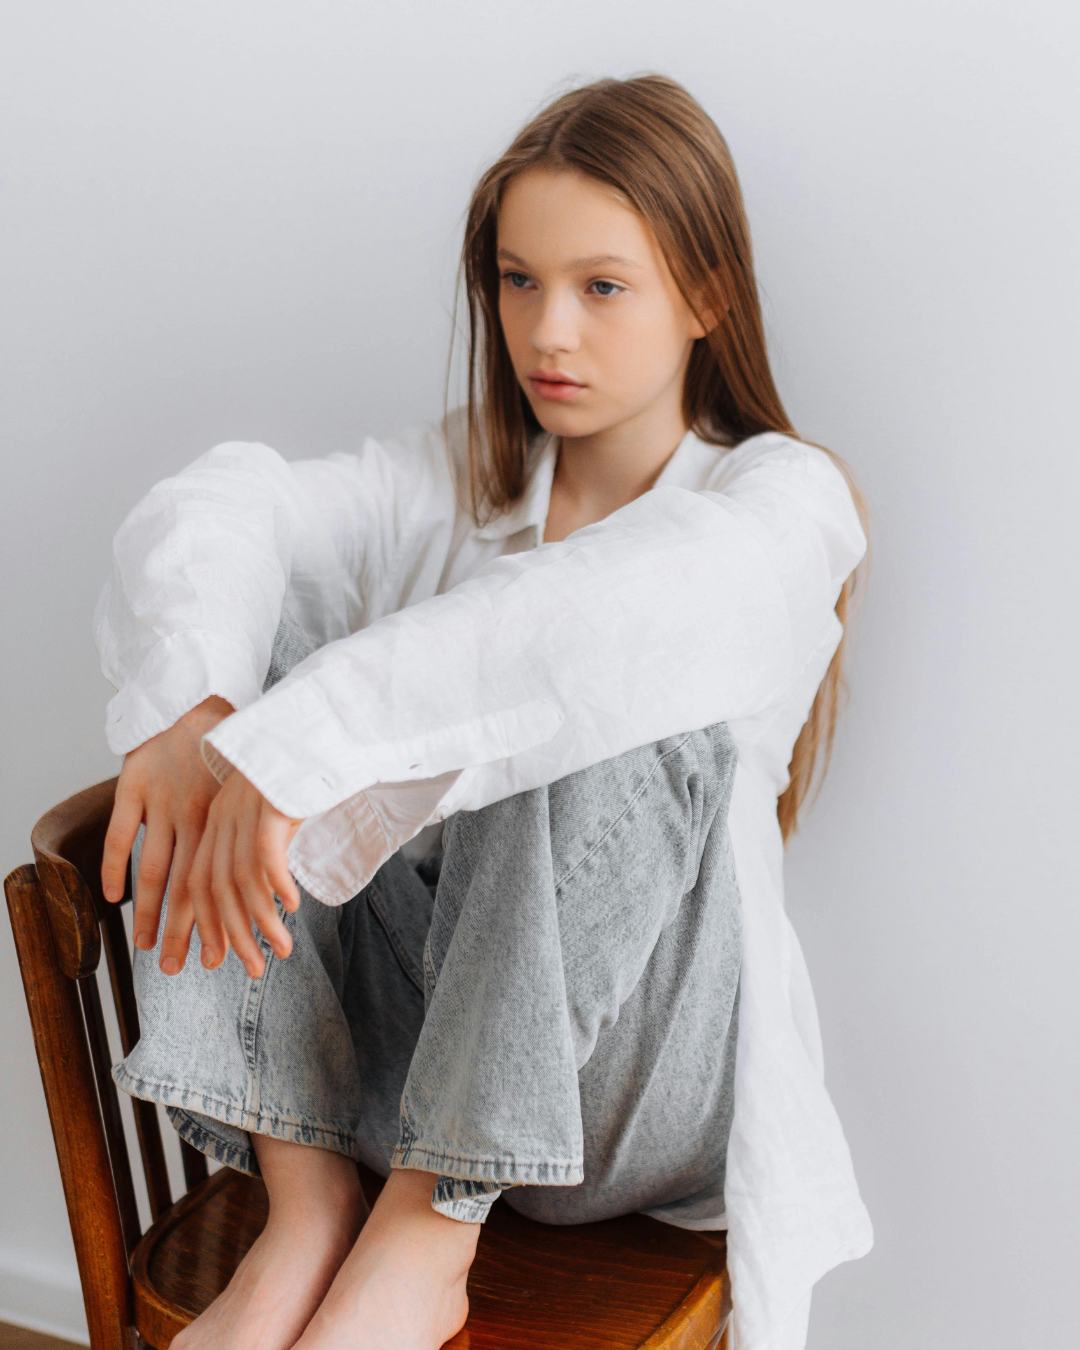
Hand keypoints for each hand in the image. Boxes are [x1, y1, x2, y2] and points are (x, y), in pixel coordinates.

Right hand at [102, 696, 234, 958]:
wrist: (198, 696)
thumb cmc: (228, 746)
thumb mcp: (252, 787)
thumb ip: (255, 826)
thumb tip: (277, 870)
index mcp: (225, 820)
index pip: (219, 883)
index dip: (218, 922)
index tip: (220, 958)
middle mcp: (196, 817)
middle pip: (187, 886)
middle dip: (183, 931)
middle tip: (178, 970)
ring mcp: (163, 802)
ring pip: (155, 868)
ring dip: (150, 911)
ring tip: (147, 947)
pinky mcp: (134, 783)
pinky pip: (121, 832)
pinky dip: (115, 865)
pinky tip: (113, 897)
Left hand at [181, 769, 302, 978]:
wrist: (315, 730)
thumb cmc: (298, 776)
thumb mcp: (269, 814)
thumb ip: (259, 849)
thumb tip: (267, 897)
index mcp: (216, 821)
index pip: (199, 884)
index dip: (206, 926)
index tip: (215, 960)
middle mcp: (223, 818)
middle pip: (214, 889)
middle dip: (230, 936)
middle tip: (252, 970)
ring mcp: (244, 811)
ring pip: (241, 881)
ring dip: (260, 922)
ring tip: (281, 951)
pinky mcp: (270, 804)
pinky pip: (265, 856)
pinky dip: (275, 886)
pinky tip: (290, 907)